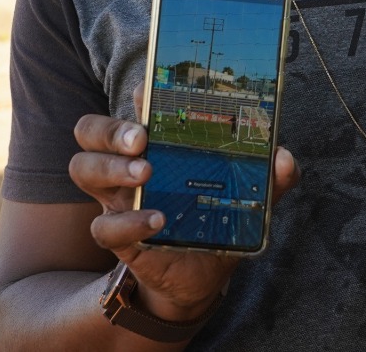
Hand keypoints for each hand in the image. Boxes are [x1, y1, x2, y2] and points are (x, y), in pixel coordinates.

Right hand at [69, 91, 299, 321]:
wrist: (204, 274)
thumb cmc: (218, 217)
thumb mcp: (249, 193)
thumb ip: (270, 176)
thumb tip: (283, 157)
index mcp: (157, 143)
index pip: (134, 106)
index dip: (138, 94)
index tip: (152, 91)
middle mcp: (128, 164)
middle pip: (90, 130)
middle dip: (110, 128)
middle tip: (142, 138)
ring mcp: (119, 199)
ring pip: (83, 168)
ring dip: (111, 166)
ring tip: (146, 172)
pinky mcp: (120, 237)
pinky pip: (103, 226)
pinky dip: (128, 222)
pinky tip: (157, 221)